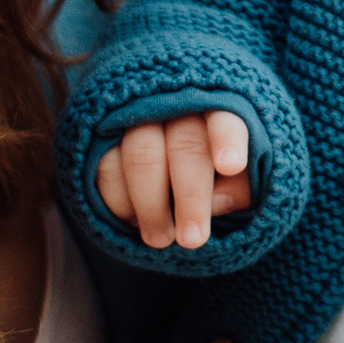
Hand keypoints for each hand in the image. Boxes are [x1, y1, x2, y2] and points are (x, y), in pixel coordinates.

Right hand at [96, 108, 251, 247]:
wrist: (163, 148)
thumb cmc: (213, 162)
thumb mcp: (239, 173)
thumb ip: (240, 187)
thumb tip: (217, 204)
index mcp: (220, 106)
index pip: (227, 118)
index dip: (228, 140)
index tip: (231, 166)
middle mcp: (177, 103)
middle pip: (185, 144)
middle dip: (190, 195)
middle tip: (193, 239)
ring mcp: (137, 115)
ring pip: (142, 156)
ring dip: (151, 205)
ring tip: (161, 239)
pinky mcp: (103, 135)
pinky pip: (107, 167)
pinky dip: (120, 200)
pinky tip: (132, 222)